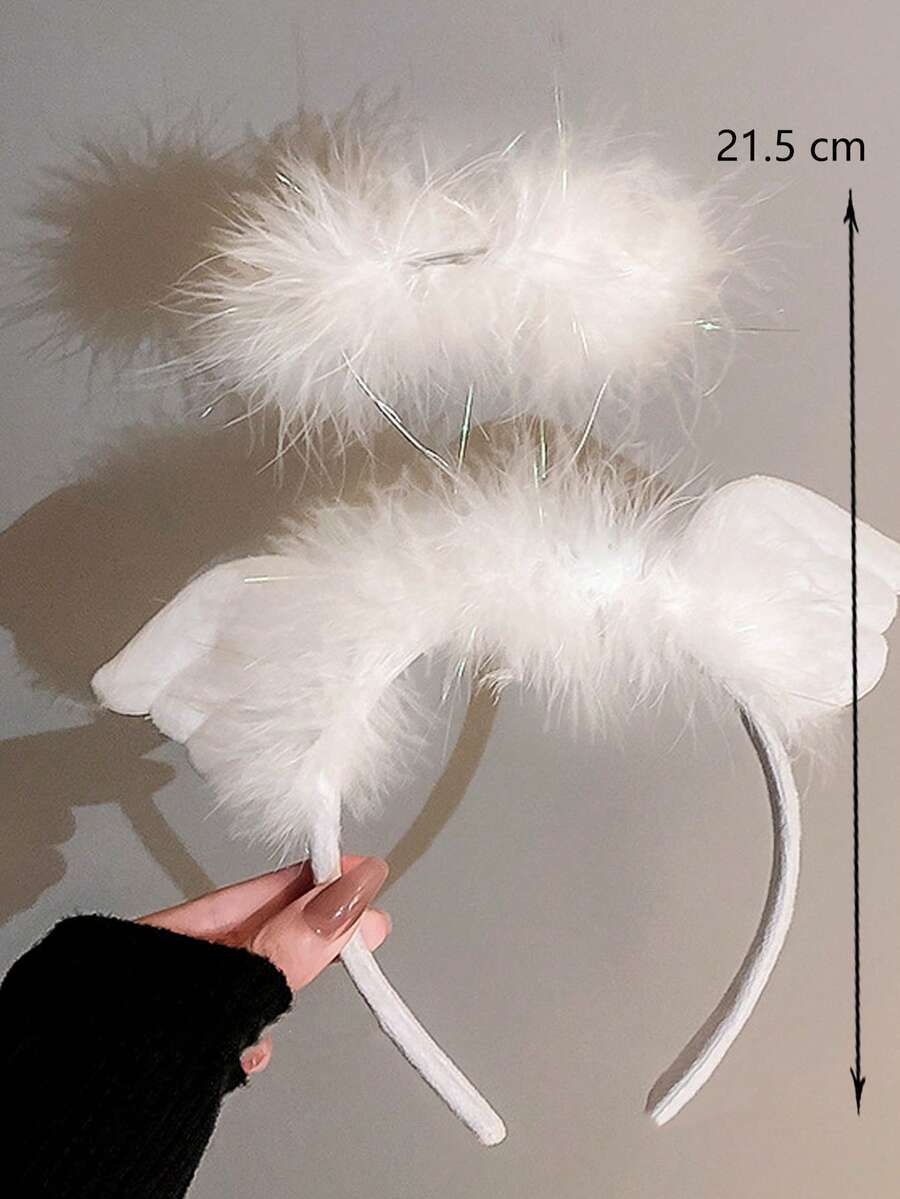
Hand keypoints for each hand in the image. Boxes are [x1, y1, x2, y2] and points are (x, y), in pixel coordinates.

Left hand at [137, 856, 389, 1074]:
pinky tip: (255, 1052)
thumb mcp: (222, 987)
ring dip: (278, 985)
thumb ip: (286, 944)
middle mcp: (159, 969)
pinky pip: (220, 1034)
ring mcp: (163, 1014)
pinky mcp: (170, 1059)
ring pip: (238, 986)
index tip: (358, 872)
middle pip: (250, 937)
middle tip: (366, 923)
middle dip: (309, 930)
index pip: (252, 894)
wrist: (76, 1140)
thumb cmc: (127, 1057)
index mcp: (160, 935)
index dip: (308, 880)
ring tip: (318, 978)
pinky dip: (245, 1037)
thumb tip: (344, 898)